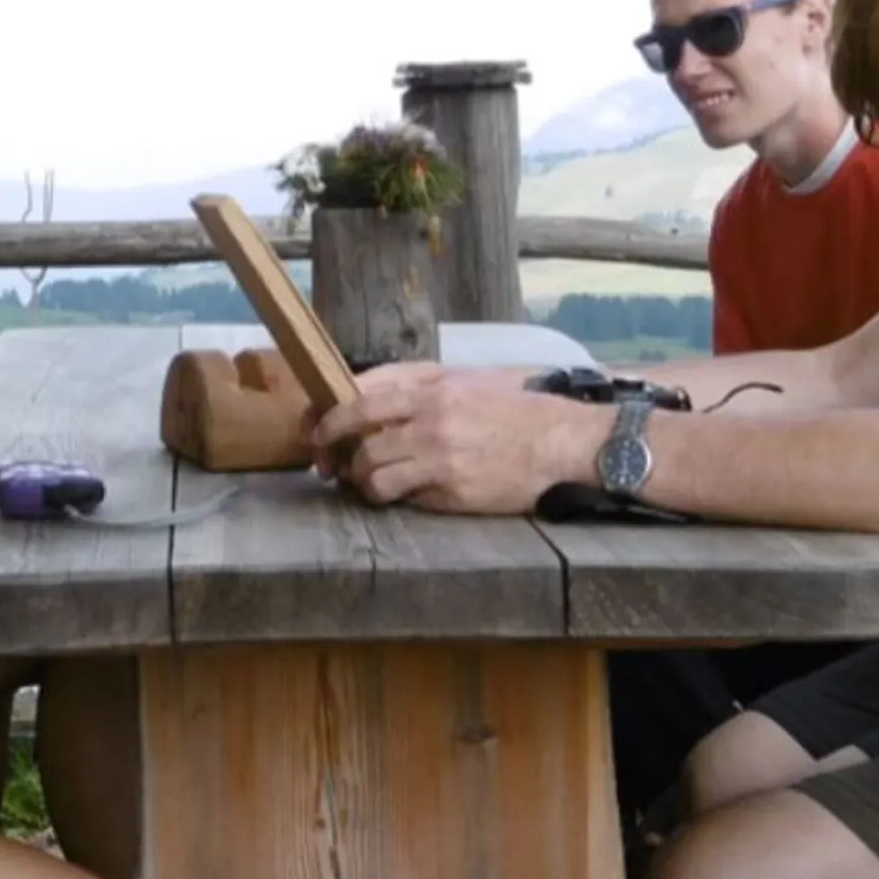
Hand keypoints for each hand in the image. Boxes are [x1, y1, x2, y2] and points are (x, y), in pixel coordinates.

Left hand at [308, 363, 607, 513]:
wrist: (563, 442)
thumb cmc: (518, 410)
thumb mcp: (468, 381)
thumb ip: (420, 387)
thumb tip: (368, 400)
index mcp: (432, 383)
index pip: (360, 392)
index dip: (330, 413)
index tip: (315, 428)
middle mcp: (429, 414)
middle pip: (357, 432)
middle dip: (331, 450)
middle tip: (326, 466)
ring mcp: (438, 452)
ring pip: (371, 471)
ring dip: (361, 481)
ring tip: (368, 485)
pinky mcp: (450, 488)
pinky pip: (401, 495)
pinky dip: (393, 497)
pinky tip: (402, 496)